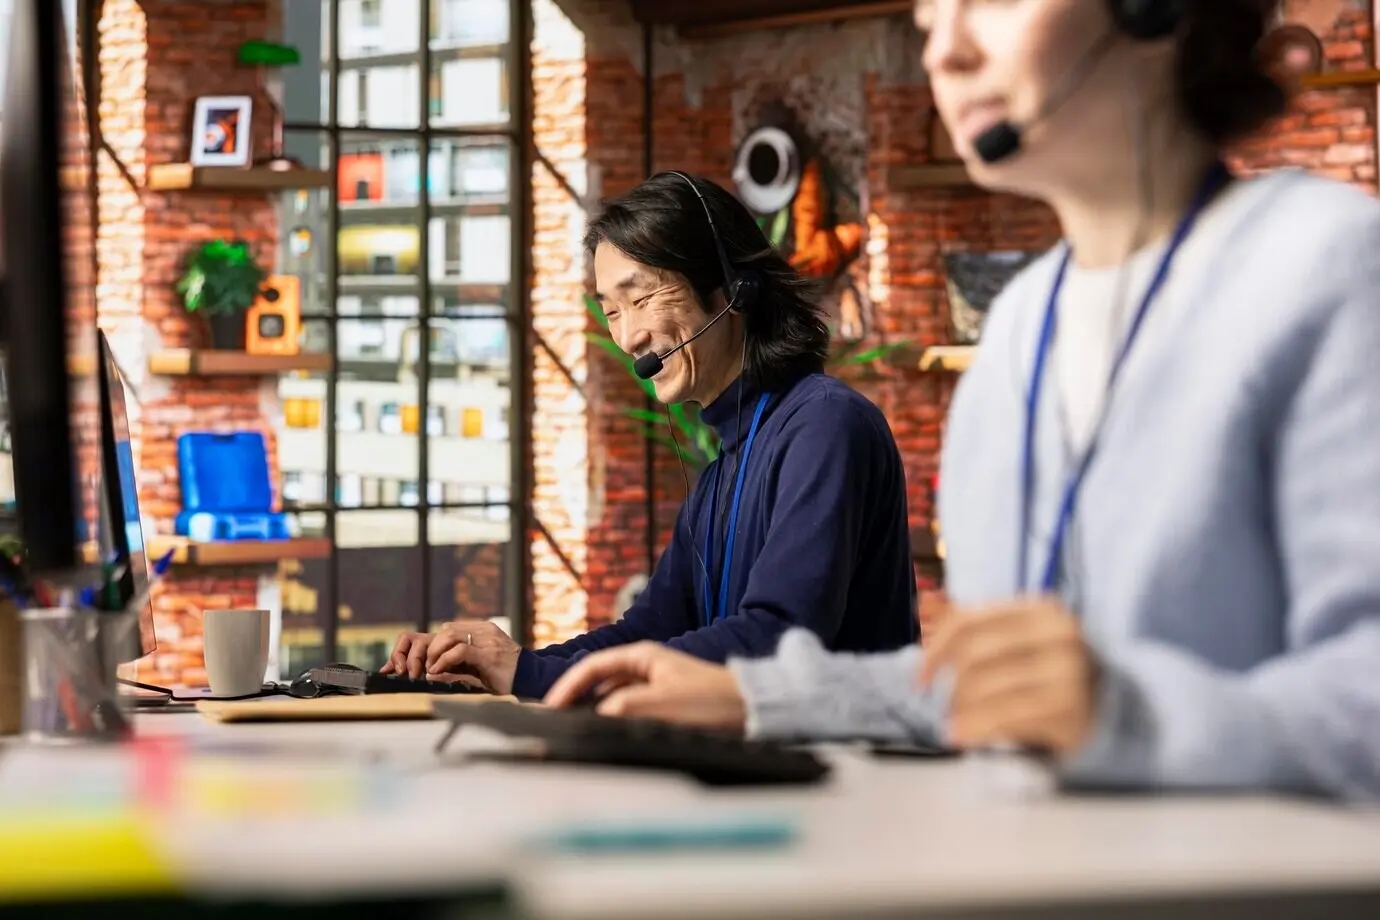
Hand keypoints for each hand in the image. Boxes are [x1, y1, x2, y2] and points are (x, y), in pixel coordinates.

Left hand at [381, 620, 521, 693]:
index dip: (430, 643)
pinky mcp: (490, 654)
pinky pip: (460, 651)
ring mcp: (488, 640)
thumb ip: (456, 668)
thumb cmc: (505, 677)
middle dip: (429, 648)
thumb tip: (431, 671)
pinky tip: (438, 671)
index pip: (448, 629)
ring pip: (450, 635)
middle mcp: (484, 631)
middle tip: (421, 667)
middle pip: (446, 629)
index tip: (419, 661)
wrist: (532, 679)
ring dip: (434, 653)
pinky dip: (444, 660)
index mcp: (482, 631)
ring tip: (430, 668)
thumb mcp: (477, 670)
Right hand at [544, 642, 747, 732]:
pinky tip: (608, 734)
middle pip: (600, 681)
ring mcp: (655, 685)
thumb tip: (596, 715)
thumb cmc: (712, 702)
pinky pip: (629, 710)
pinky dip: (614, 720)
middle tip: (555, 721)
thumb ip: (625, 708)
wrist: (752, 711)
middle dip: (576, 699)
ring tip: (574, 730)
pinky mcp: (665, 704)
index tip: (550, 707)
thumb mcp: (663, 705)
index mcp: (643, 656)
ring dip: (595, 711)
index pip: (593, 666)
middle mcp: (646, 667)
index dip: (568, 686)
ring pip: (613, 697)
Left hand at [918, 597, 1098, 754]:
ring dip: (960, 710)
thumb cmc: (1049, 671)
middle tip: (944, 706)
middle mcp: (1059, 634)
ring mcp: (1068, 671)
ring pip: (987, 687)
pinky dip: (976, 728)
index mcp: (1041, 609)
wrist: (1110, 708)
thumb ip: (974, 627)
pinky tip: (962, 737)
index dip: (936, 649)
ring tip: (953, 724)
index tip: (919, 677)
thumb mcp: (1018, 641)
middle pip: (975, 655)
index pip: (970, 620)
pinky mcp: (1070, 709)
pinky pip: (1006, 717)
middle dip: (950, 685)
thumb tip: (926, 609)